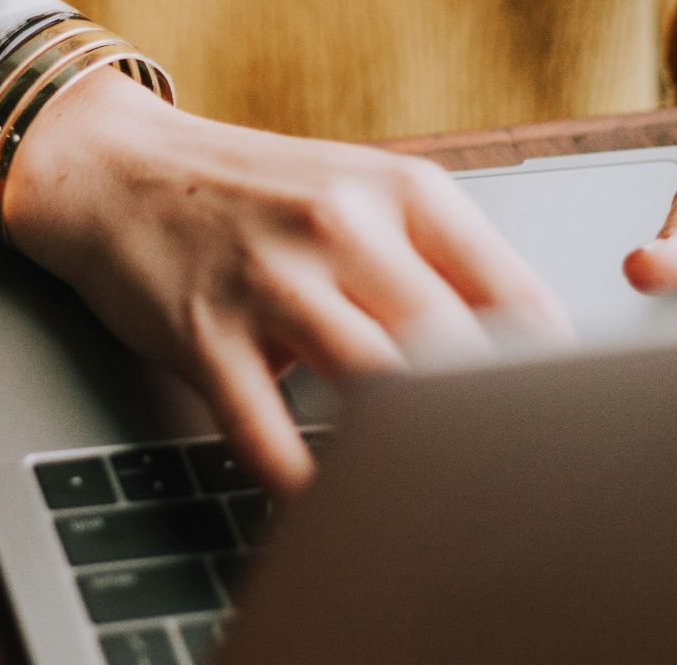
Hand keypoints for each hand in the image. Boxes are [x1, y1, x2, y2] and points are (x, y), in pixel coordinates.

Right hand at [5, 69, 567, 494]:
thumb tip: (527, 352)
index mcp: (402, 191)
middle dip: (486, 424)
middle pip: (451, 349)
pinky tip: (328, 507)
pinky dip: (304, 485)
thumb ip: (437, 259)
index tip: (561, 425)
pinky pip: (266, 434)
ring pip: (373, 389)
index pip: (512, 295)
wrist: (115, 169)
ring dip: (404, 455)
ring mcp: (270, 281)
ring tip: (429, 501)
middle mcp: (341, 227)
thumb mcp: (357, 194)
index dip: (549, 375)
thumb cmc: (252, 193)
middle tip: (507, 479)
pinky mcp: (204, 334)